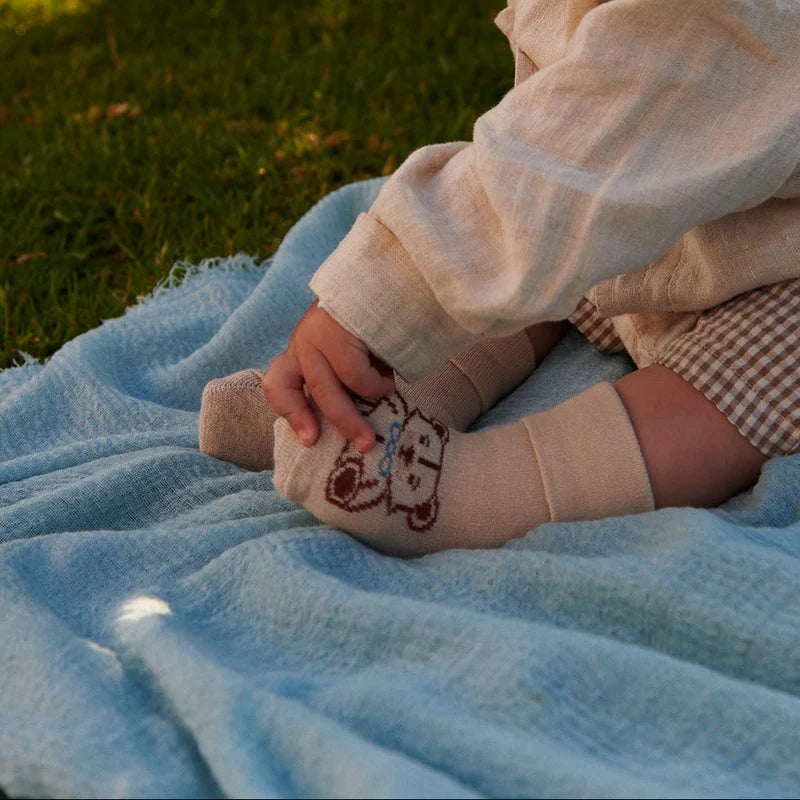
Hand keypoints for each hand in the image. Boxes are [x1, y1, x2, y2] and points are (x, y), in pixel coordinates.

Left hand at [263, 300, 395, 451]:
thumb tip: (355, 420)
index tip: (310, 440)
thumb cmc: (377, 319)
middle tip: (365, 444)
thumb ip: (344, 377)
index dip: (291, 414)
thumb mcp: (353, 351)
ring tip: (389, 386)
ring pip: (335, 389)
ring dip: (369, 399)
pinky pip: (357, 376)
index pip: (278, 383)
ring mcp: (317, 334)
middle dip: (343, 423)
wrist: (391, 274)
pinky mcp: (337, 332)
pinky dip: (380, 381)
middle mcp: (304, 340)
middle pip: (313, 393)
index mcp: (303, 347)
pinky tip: (391, 365)